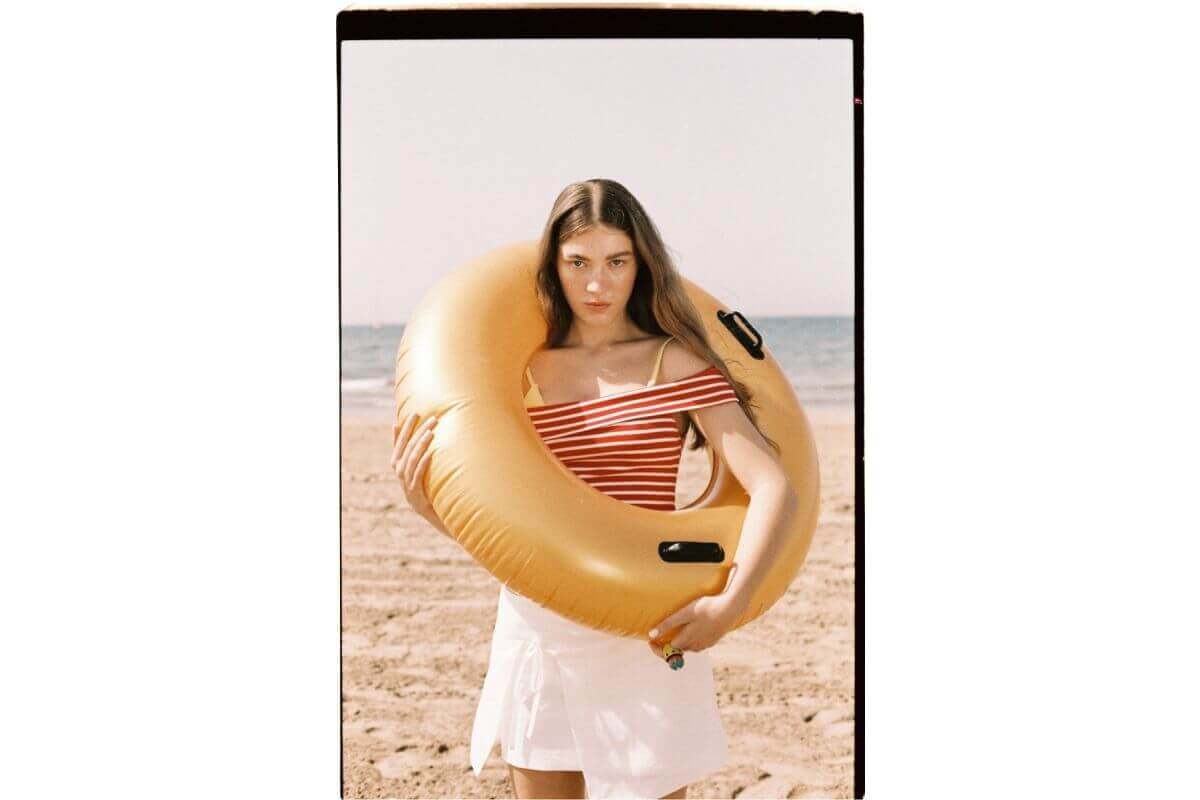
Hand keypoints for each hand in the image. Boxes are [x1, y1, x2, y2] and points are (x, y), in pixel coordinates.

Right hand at [391, 412, 443, 531]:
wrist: (425, 510)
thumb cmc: (419, 482)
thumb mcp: (410, 464)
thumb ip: (404, 446)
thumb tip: (395, 424)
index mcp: (396, 462)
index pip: (400, 440)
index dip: (407, 426)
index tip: (416, 412)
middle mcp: (399, 471)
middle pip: (408, 447)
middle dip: (420, 431)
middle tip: (433, 419)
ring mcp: (406, 481)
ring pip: (412, 459)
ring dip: (421, 444)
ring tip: (431, 432)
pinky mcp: (415, 491)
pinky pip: (418, 474)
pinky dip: (424, 462)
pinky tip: (431, 452)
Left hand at [646, 590, 750, 659]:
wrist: (731, 608)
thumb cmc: (707, 607)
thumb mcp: (685, 613)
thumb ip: (668, 624)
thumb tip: (652, 635)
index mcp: (687, 640)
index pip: (668, 651)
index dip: (657, 649)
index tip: (650, 641)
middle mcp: (696, 646)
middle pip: (678, 651)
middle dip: (667, 645)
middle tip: (660, 634)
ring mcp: (706, 644)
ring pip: (688, 648)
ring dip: (680, 643)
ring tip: (675, 630)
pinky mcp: (713, 640)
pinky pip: (698, 644)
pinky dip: (691, 640)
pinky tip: (692, 629)